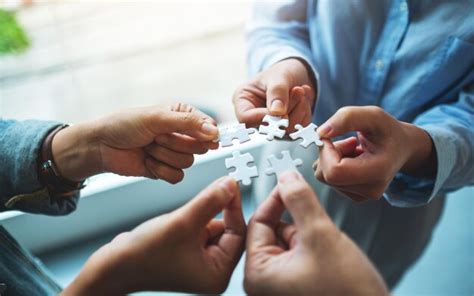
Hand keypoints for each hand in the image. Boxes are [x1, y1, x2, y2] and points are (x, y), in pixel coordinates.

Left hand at [51, 103, 218, 182]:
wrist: (101, 146)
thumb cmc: (124, 125)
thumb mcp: (156, 118)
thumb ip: (188, 124)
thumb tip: (214, 132)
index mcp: (182, 115)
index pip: (208, 127)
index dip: (205, 134)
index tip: (199, 137)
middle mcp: (181, 134)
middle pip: (200, 147)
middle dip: (176, 144)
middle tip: (157, 137)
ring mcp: (174, 153)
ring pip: (188, 163)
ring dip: (164, 156)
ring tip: (148, 148)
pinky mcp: (166, 170)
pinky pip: (177, 177)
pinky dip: (160, 170)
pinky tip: (147, 161)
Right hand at [62, 177, 245, 294]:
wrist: (112, 265)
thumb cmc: (143, 255)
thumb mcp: (182, 222)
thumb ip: (210, 201)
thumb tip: (230, 185)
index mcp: (218, 274)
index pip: (239, 235)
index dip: (235, 208)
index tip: (231, 186)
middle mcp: (212, 270)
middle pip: (228, 230)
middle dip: (216, 211)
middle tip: (213, 189)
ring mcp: (200, 262)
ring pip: (213, 226)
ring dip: (201, 214)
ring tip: (183, 217)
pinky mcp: (189, 252)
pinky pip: (200, 228)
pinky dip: (193, 218)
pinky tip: (177, 221)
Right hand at [233, 58, 314, 131]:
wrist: (297, 74)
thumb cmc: (282, 71)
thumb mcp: (279, 76)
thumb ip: (277, 92)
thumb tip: (278, 112)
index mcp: (243, 101)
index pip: (246, 118)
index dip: (264, 117)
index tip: (281, 107)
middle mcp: (254, 116)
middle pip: (266, 128)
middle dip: (287, 111)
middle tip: (298, 90)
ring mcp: (270, 125)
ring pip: (284, 130)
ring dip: (298, 111)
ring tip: (301, 91)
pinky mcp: (286, 128)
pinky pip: (297, 129)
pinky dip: (304, 114)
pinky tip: (304, 100)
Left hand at [244, 171, 387, 295]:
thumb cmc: (347, 293)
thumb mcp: (320, 236)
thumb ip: (301, 201)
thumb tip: (286, 176)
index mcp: (257, 274)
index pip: (258, 223)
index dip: (276, 200)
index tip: (291, 183)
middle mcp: (264, 282)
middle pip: (273, 232)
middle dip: (297, 222)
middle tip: (318, 224)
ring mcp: (280, 285)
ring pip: (288, 241)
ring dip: (308, 235)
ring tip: (329, 251)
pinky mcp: (296, 286)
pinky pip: (299, 254)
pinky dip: (314, 247)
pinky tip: (331, 258)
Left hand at [314, 106, 435, 200]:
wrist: (402, 147)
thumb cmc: (388, 130)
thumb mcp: (372, 115)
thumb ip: (346, 118)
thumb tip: (320, 133)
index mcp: (378, 172)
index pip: (334, 171)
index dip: (325, 152)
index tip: (332, 136)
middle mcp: (371, 190)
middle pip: (326, 175)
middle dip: (328, 154)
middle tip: (348, 141)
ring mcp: (362, 196)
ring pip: (324, 177)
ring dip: (331, 158)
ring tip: (353, 148)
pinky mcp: (354, 195)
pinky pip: (329, 180)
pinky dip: (333, 165)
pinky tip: (352, 158)